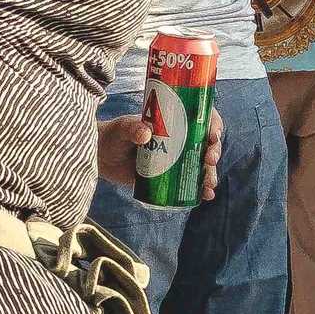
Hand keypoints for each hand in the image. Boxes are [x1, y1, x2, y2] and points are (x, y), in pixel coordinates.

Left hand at [97, 108, 222, 200]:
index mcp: (173, 120)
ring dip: (210, 174)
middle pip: (206, 142)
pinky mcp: (169, 176)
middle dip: (214, 151)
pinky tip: (205, 196)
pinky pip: (190, 182)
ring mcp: (176, 158)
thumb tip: (145, 133)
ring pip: (201, 164)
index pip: (200, 117)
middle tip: (210, 159)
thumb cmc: (113, 135)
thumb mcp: (122, 128)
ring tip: (209, 185)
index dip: (212, 124)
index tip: (213, 134)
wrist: (100, 157)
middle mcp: (179, 138)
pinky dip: (200, 189)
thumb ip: (132, 128)